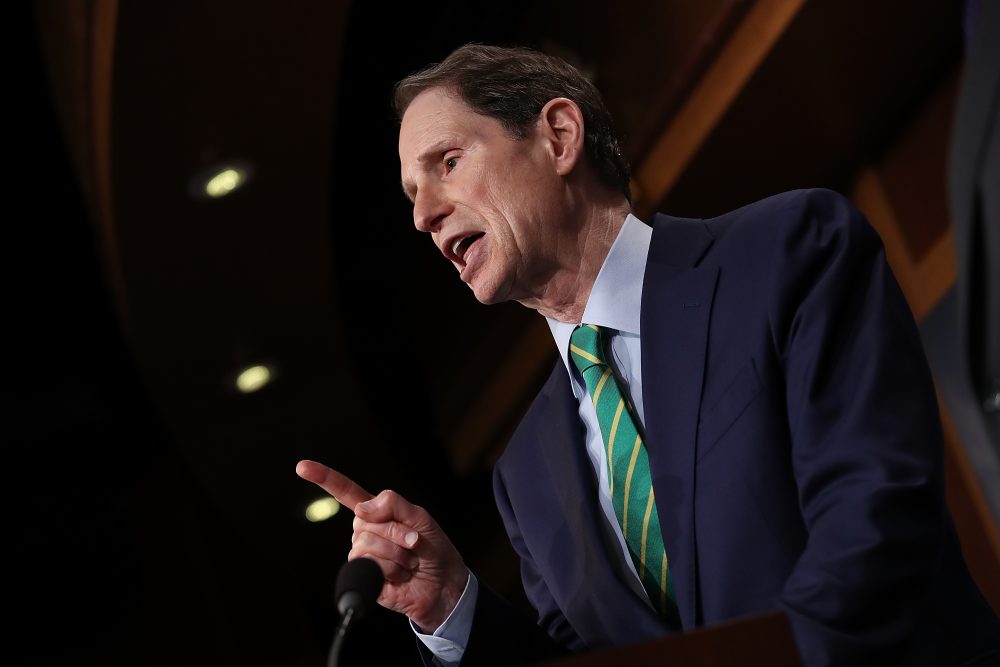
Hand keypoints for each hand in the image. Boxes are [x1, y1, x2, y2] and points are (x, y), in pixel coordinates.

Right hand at [295, 459, 468, 630]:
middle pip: (365, 520)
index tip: (302, 466)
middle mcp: (364, 530)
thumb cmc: (433, 548)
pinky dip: (392, 568)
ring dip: (397, 552)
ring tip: (409, 561)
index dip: (324, 478)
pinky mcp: (363, 574)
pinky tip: (400, 575)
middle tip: (414, 543)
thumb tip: (361, 508)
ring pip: (366, 542)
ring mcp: (363, 553)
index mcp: (376, 512)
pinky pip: (369, 563)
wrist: (443, 584)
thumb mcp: (420, 517)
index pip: (345, 492)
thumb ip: (393, 504)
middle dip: (397, 531)